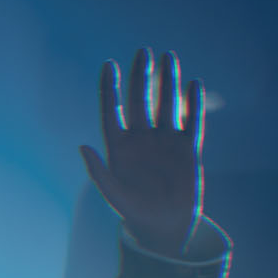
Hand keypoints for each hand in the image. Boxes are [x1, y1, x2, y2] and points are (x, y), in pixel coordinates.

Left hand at [78, 48, 205, 258]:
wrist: (163, 225)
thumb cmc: (134, 211)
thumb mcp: (112, 194)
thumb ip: (97, 172)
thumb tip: (82, 146)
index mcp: (119, 147)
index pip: (111, 111)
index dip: (109, 88)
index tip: (109, 64)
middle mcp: (141, 139)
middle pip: (139, 101)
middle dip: (141, 76)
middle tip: (143, 51)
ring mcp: (165, 141)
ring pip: (166, 104)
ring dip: (168, 81)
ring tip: (169, 56)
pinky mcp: (188, 149)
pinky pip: (191, 121)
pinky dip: (193, 104)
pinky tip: (194, 84)